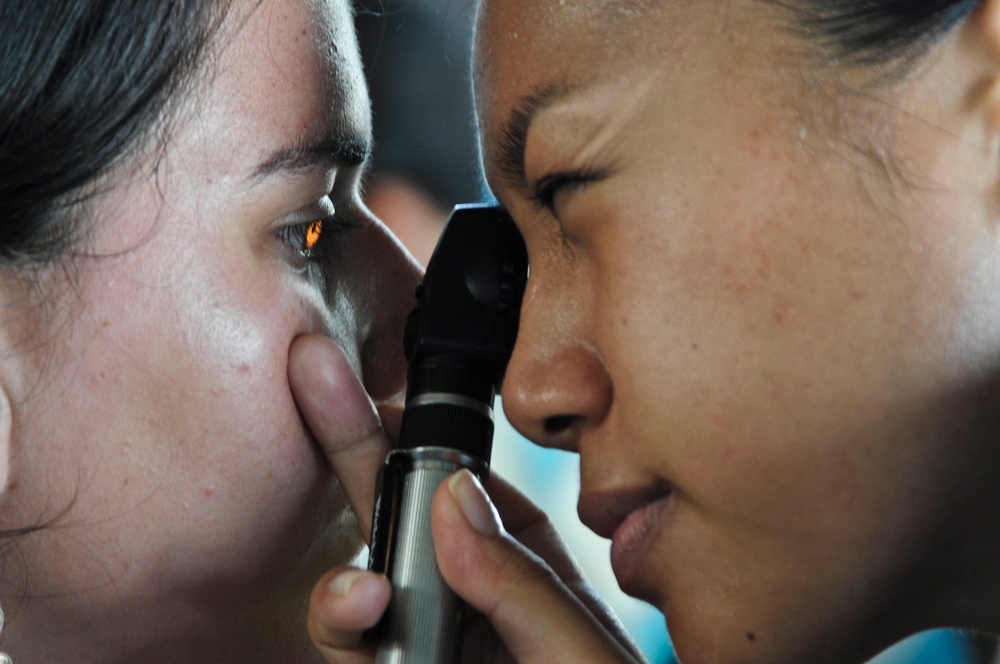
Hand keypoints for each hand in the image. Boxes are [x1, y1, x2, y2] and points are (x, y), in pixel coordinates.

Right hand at [289, 334, 645, 662]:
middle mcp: (467, 602)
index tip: (378, 388)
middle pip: (394, 517)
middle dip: (353, 449)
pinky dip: (342, 635)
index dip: (415, 436)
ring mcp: (426, 648)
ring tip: (363, 601)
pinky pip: (353, 653)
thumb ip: (520, 584)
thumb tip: (450, 500)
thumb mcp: (580, 658)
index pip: (460, 489)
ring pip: (357, 598)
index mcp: (523, 573)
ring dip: (342, 588)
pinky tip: (359, 616)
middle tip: (315, 374)